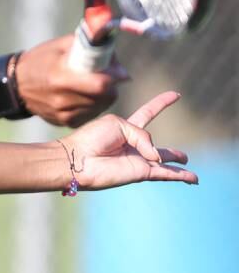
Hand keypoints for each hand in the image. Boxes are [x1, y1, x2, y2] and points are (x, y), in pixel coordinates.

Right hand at [16, 34, 129, 126]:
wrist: (16, 85)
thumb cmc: (41, 60)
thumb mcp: (61, 45)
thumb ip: (89, 47)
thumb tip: (117, 63)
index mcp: (60, 77)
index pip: (100, 84)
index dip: (114, 76)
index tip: (116, 70)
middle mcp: (62, 99)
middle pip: (105, 97)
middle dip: (111, 85)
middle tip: (106, 76)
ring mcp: (63, 114)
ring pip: (101, 106)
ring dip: (104, 95)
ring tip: (92, 85)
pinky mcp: (65, 122)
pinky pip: (91, 114)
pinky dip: (93, 104)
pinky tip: (84, 96)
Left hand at [62, 91, 197, 190]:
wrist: (79, 159)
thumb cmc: (92, 138)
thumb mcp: (119, 126)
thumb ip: (143, 136)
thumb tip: (157, 157)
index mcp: (126, 127)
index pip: (148, 112)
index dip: (161, 103)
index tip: (175, 95)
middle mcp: (133, 144)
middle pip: (156, 146)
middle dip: (171, 153)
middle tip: (185, 156)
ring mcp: (138, 158)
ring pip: (163, 161)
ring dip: (176, 164)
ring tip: (187, 164)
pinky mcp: (140, 172)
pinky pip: (165, 173)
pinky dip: (180, 175)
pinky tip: (193, 178)